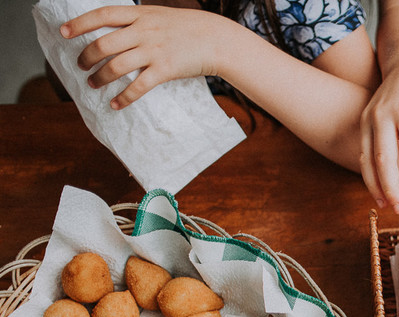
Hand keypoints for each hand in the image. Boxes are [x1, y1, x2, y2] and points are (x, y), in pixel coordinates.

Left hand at [60, 6, 231, 109]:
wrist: (217, 40)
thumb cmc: (189, 28)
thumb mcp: (160, 15)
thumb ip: (139, 21)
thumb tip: (118, 30)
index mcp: (140, 15)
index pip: (103, 15)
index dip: (80, 23)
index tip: (65, 32)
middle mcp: (143, 32)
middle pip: (103, 43)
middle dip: (86, 56)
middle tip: (81, 65)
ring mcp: (153, 51)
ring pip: (116, 65)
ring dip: (100, 77)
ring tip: (93, 83)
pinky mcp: (164, 70)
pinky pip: (138, 86)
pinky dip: (124, 97)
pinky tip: (116, 104)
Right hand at [360, 48, 398, 213]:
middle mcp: (383, 116)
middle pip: (384, 159)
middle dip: (392, 188)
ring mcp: (369, 118)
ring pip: (367, 159)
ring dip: (375, 186)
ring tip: (386, 205)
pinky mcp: (363, 122)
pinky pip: (364, 153)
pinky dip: (370, 174)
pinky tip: (379, 189)